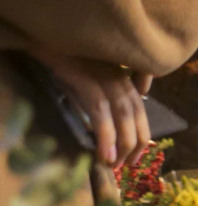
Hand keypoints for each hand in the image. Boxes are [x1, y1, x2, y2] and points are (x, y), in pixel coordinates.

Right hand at [34, 50, 149, 165]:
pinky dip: (106, 135)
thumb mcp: (91, 79)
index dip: (141, 136)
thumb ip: (104, 97)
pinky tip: (104, 154)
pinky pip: (101, 112)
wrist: (47, 39)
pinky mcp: (87, 79)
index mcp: (123, 79)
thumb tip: (108, 126)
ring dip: (122, 144)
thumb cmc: (67, 60)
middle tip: (125, 166)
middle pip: (136, 116)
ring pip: (123, 116)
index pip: (140, 111)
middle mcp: (120, 78)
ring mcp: (105, 78)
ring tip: (114, 165)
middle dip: (134, 144)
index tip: (135, 156)